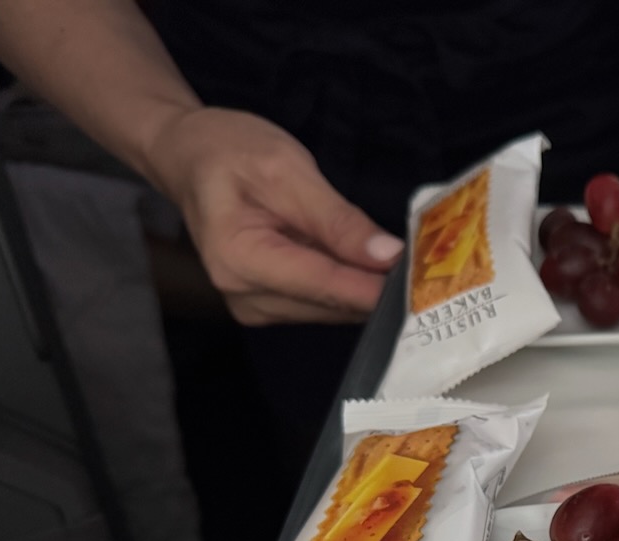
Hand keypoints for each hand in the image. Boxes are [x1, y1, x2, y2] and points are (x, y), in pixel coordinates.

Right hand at [143, 108, 402, 324]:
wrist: (189, 157)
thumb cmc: (229, 152)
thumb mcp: (286, 170)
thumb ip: (337, 219)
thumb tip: (387, 256)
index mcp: (241, 260)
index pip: (326, 285)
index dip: (378, 288)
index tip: (427, 284)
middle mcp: (246, 296)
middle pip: (333, 304)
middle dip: (379, 286)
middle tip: (429, 265)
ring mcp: (257, 306)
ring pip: (333, 309)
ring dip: (367, 288)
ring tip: (403, 261)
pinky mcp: (270, 306)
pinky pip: (324, 303)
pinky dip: (350, 286)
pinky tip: (369, 265)